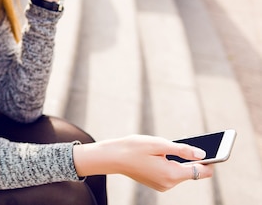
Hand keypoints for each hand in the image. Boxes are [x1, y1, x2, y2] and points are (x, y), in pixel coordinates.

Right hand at [73, 135, 213, 191]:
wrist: (112, 157)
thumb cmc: (133, 148)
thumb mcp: (159, 144)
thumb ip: (183, 149)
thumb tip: (203, 154)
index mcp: (171, 174)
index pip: (201, 171)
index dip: (210, 160)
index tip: (216, 148)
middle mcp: (169, 184)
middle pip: (191, 171)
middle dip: (193, 157)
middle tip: (192, 142)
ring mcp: (162, 185)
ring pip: (180, 172)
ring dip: (179, 159)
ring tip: (169, 146)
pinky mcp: (157, 183)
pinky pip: (171, 173)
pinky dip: (171, 163)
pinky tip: (162, 153)